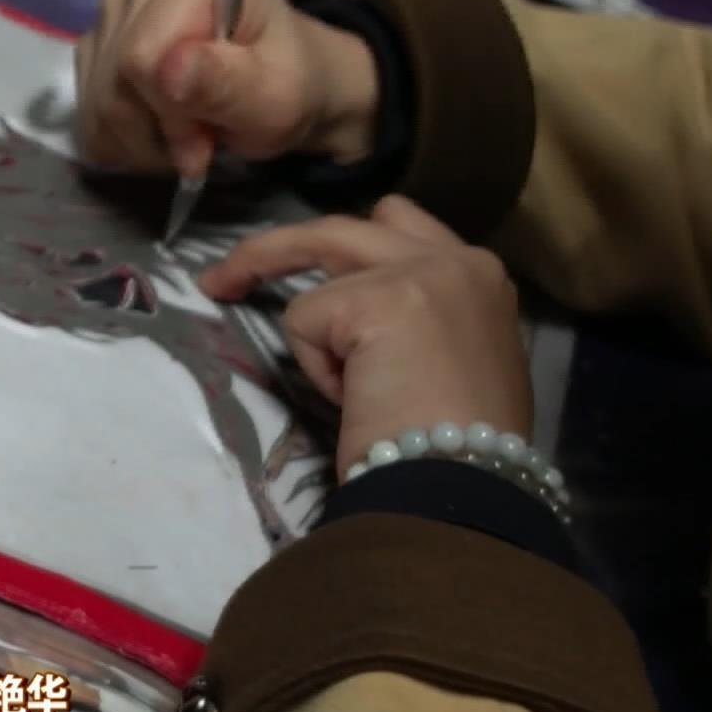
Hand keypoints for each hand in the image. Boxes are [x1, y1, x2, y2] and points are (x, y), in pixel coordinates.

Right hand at [74, 0, 381, 178]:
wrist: (280, 86)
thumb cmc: (288, 87)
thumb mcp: (275, 98)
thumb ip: (226, 83)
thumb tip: (167, 68)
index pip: (142, 53)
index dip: (169, 112)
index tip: (206, 140)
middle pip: (114, 75)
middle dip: (153, 130)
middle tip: (199, 147)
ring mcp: (119, 0)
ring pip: (95, 95)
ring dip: (135, 140)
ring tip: (183, 141)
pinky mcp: (100, 35)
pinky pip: (84, 105)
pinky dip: (118, 138)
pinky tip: (156, 135)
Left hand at [201, 196, 531, 473]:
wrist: (465, 487)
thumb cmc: (459, 449)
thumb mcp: (455, 367)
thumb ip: (420, 327)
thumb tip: (371, 330)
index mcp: (482, 280)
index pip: (403, 234)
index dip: (351, 254)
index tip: (319, 278)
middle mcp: (459, 259)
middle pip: (354, 224)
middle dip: (288, 242)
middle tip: (229, 276)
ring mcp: (420, 271)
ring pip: (320, 244)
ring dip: (281, 283)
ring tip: (246, 307)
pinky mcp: (376, 298)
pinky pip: (305, 318)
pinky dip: (315, 365)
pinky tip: (352, 399)